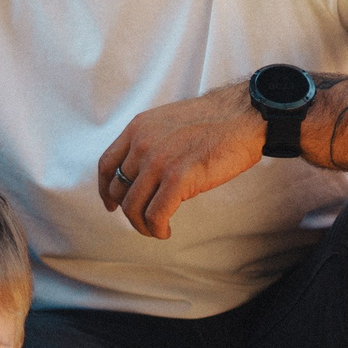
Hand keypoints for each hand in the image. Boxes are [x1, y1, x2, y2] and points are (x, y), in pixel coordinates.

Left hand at [96, 81, 268, 239]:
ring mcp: (158, 162)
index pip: (107, 164)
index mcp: (137, 129)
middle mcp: (142, 144)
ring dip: (142, 225)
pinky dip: (157, 229)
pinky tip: (166, 231)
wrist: (243, 117)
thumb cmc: (213, 121)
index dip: (105, 189)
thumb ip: (150, 141)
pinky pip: (155, 215)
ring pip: (133, 206)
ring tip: (156, 229)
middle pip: (120, 189)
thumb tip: (142, 171)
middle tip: (143, 220)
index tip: (111, 203)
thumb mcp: (167, 122)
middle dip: (128, 210)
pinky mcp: (178, 179)